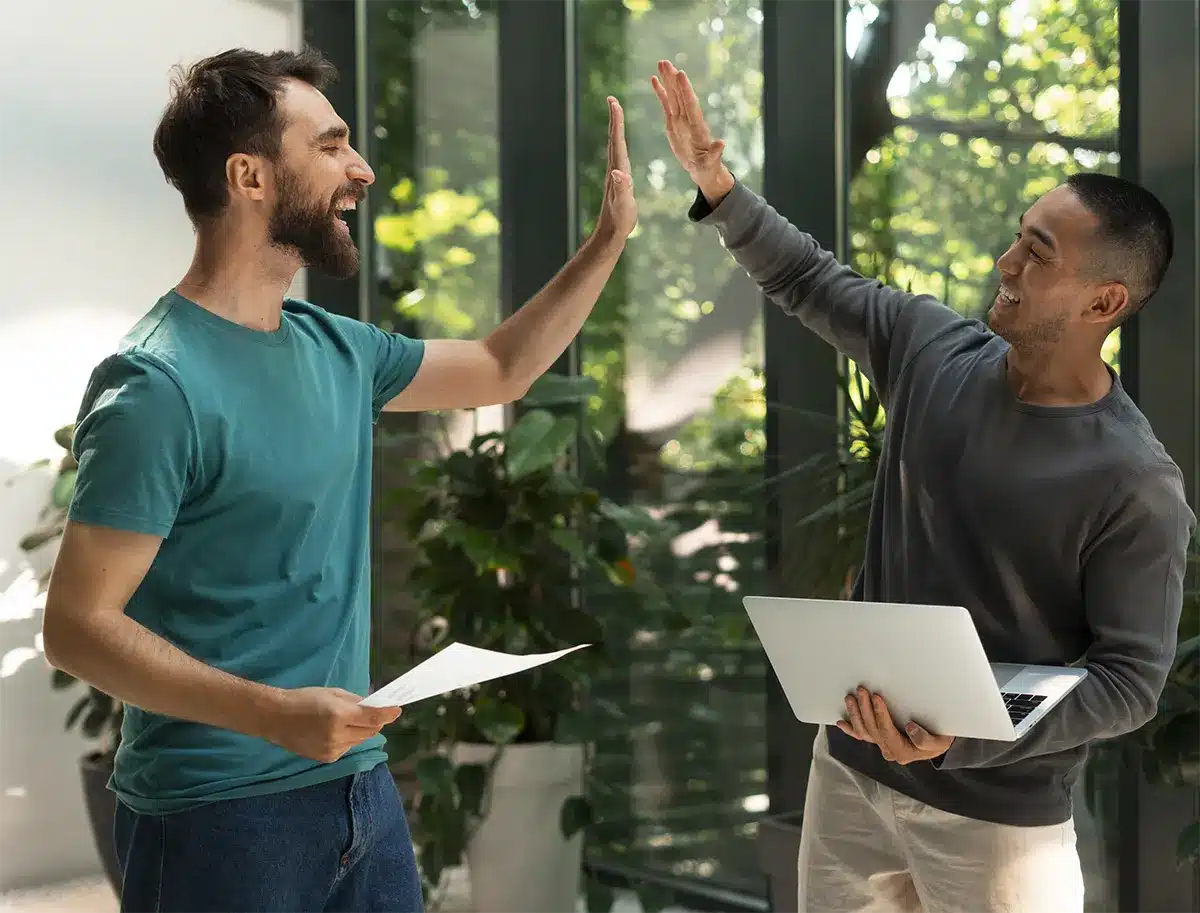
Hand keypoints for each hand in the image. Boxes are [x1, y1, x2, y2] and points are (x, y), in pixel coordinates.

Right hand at [267, 687, 401, 763]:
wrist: (276, 718)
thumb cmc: (304, 699)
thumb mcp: (332, 693)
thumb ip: (356, 701)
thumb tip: (376, 707)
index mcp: (338, 715)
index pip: (373, 718)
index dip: (388, 714)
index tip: (397, 709)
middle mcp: (337, 736)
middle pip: (370, 731)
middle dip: (374, 722)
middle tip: (370, 712)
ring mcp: (332, 750)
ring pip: (360, 740)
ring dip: (360, 731)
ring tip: (345, 721)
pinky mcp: (327, 759)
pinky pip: (347, 748)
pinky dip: (348, 739)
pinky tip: (334, 731)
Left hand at [593, 96, 637, 246]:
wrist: (611, 233)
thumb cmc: (620, 221)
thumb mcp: (624, 205)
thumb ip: (622, 189)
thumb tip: (618, 172)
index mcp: (618, 170)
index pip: (617, 141)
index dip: (616, 121)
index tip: (613, 101)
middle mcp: (615, 168)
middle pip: (614, 138)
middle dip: (615, 118)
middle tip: (612, 99)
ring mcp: (616, 174)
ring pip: (615, 145)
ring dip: (616, 128)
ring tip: (616, 114)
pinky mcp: (618, 180)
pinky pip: (619, 155)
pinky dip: (620, 143)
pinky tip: (620, 143)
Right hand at [652, 60, 732, 200]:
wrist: (701, 167)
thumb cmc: (707, 166)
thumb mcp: (711, 162)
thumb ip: (715, 152)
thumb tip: (721, 143)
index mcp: (697, 126)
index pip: (691, 105)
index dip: (686, 90)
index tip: (681, 74)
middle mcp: (689, 118)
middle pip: (680, 95)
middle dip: (673, 79)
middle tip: (665, 62)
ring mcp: (681, 118)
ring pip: (673, 95)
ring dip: (667, 79)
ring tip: (661, 63)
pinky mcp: (673, 121)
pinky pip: (666, 103)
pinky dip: (660, 91)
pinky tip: (654, 78)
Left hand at [836, 686, 953, 764]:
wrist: (939, 742)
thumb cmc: (939, 738)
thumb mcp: (939, 740)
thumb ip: (925, 739)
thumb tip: (910, 729)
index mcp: (903, 751)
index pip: (886, 731)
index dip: (880, 714)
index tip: (876, 697)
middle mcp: (890, 750)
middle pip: (872, 730)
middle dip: (865, 709)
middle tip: (861, 691)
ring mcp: (883, 745)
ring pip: (864, 731)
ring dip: (855, 714)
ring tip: (851, 698)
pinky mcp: (879, 740)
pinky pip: (861, 736)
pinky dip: (850, 729)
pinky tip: (841, 722)